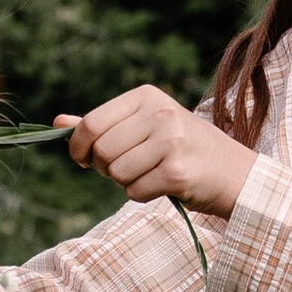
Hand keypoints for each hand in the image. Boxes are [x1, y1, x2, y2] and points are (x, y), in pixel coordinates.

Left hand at [56, 86, 255, 213]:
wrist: (233, 172)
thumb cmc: (182, 148)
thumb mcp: (143, 126)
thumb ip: (101, 125)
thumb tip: (57, 123)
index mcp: (147, 97)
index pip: (92, 124)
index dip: (79, 148)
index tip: (84, 159)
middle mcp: (160, 113)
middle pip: (102, 152)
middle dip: (107, 168)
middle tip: (128, 168)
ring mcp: (170, 141)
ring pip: (117, 174)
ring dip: (126, 182)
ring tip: (150, 173)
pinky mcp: (177, 171)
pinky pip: (135, 192)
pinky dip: (142, 195)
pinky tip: (163, 185)